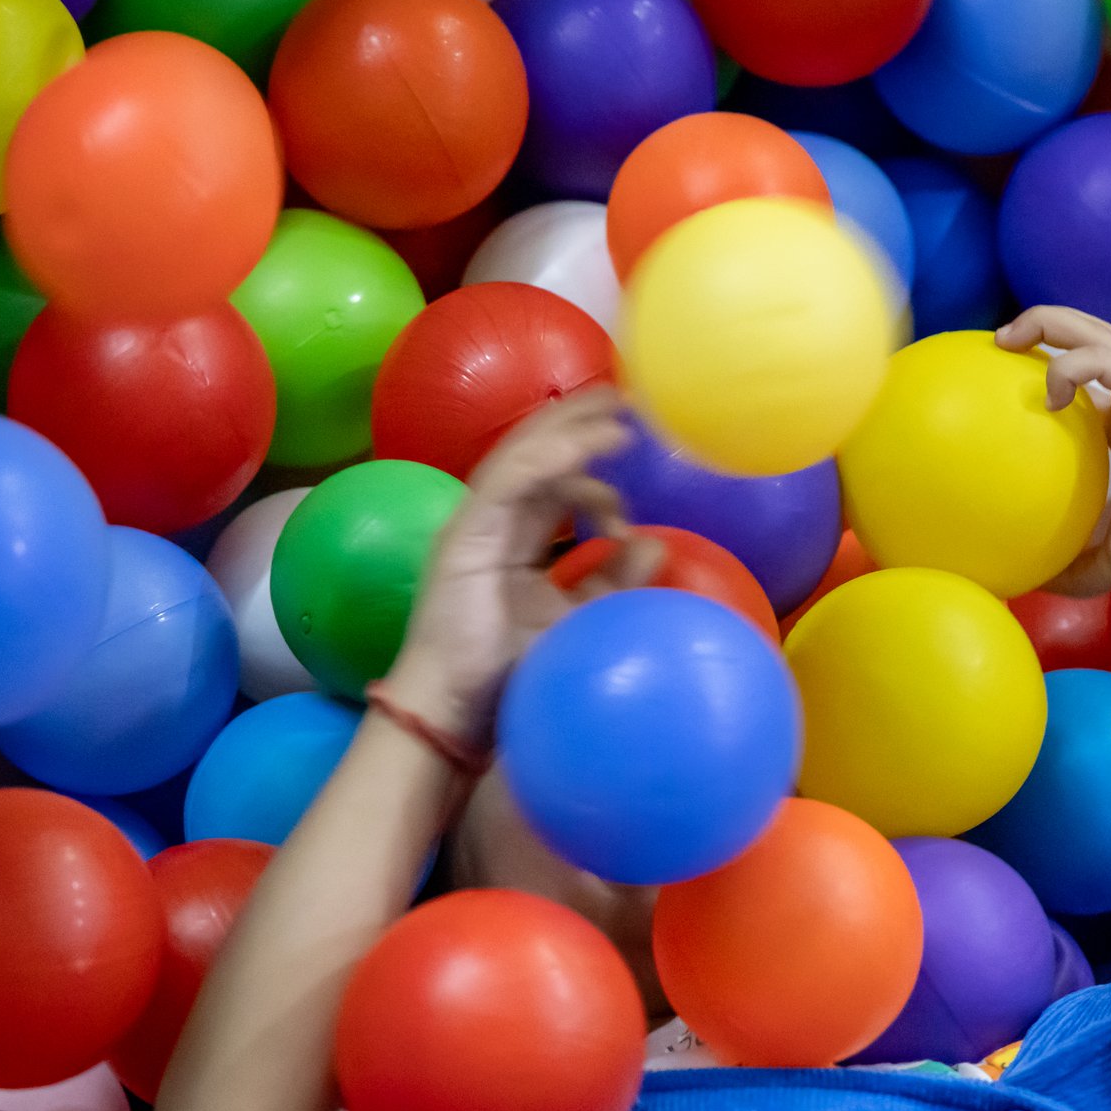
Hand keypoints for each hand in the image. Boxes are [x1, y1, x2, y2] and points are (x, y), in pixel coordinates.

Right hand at [386, 390, 663, 743]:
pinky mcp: (464, 536)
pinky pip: (507, 482)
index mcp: (511, 536)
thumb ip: (613, 583)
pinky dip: (547, 460)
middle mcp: (490, 521)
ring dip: (568, 429)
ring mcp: (473, 525)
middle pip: (532, 452)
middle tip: (626, 398)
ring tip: (616, 411)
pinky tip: (584, 448)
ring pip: (520, 456)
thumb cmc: (508, 673)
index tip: (633, 453)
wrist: (455, 712)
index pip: (549, 479)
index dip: (589, 459)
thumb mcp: (578, 619)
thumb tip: (655, 544)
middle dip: (577, 420)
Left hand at [995, 306, 1110, 594]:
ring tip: (1006, 337)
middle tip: (999, 341)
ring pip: (1094, 333)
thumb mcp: (1102, 557)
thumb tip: (1023, 581)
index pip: (1086, 372)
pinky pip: (1102, 360)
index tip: (1003, 375)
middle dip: (1043, 326)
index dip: (1047, 361)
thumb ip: (1066, 561)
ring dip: (1048, 323)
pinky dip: (1069, 366)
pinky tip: (1048, 395)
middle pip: (1088, 336)